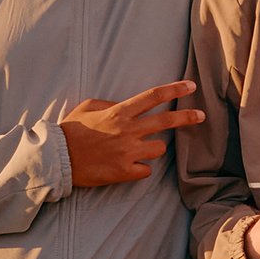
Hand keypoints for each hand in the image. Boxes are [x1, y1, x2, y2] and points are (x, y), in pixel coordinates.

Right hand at [63, 80, 202, 186]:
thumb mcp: (89, 107)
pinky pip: (146, 170)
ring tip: (138, 149)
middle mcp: (128, 131)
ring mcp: (128, 152)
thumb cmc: (71, 130)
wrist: (58, 159)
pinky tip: (127, 165)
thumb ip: (111, 104)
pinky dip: (140, 168)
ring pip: (159, 149)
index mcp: (119, 112)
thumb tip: (126, 106)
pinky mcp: (125, 172)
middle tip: (201, 116)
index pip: (153, 96)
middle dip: (187, 117)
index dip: (175, 90)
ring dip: (154, 148)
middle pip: (166, 122)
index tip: (191, 86)